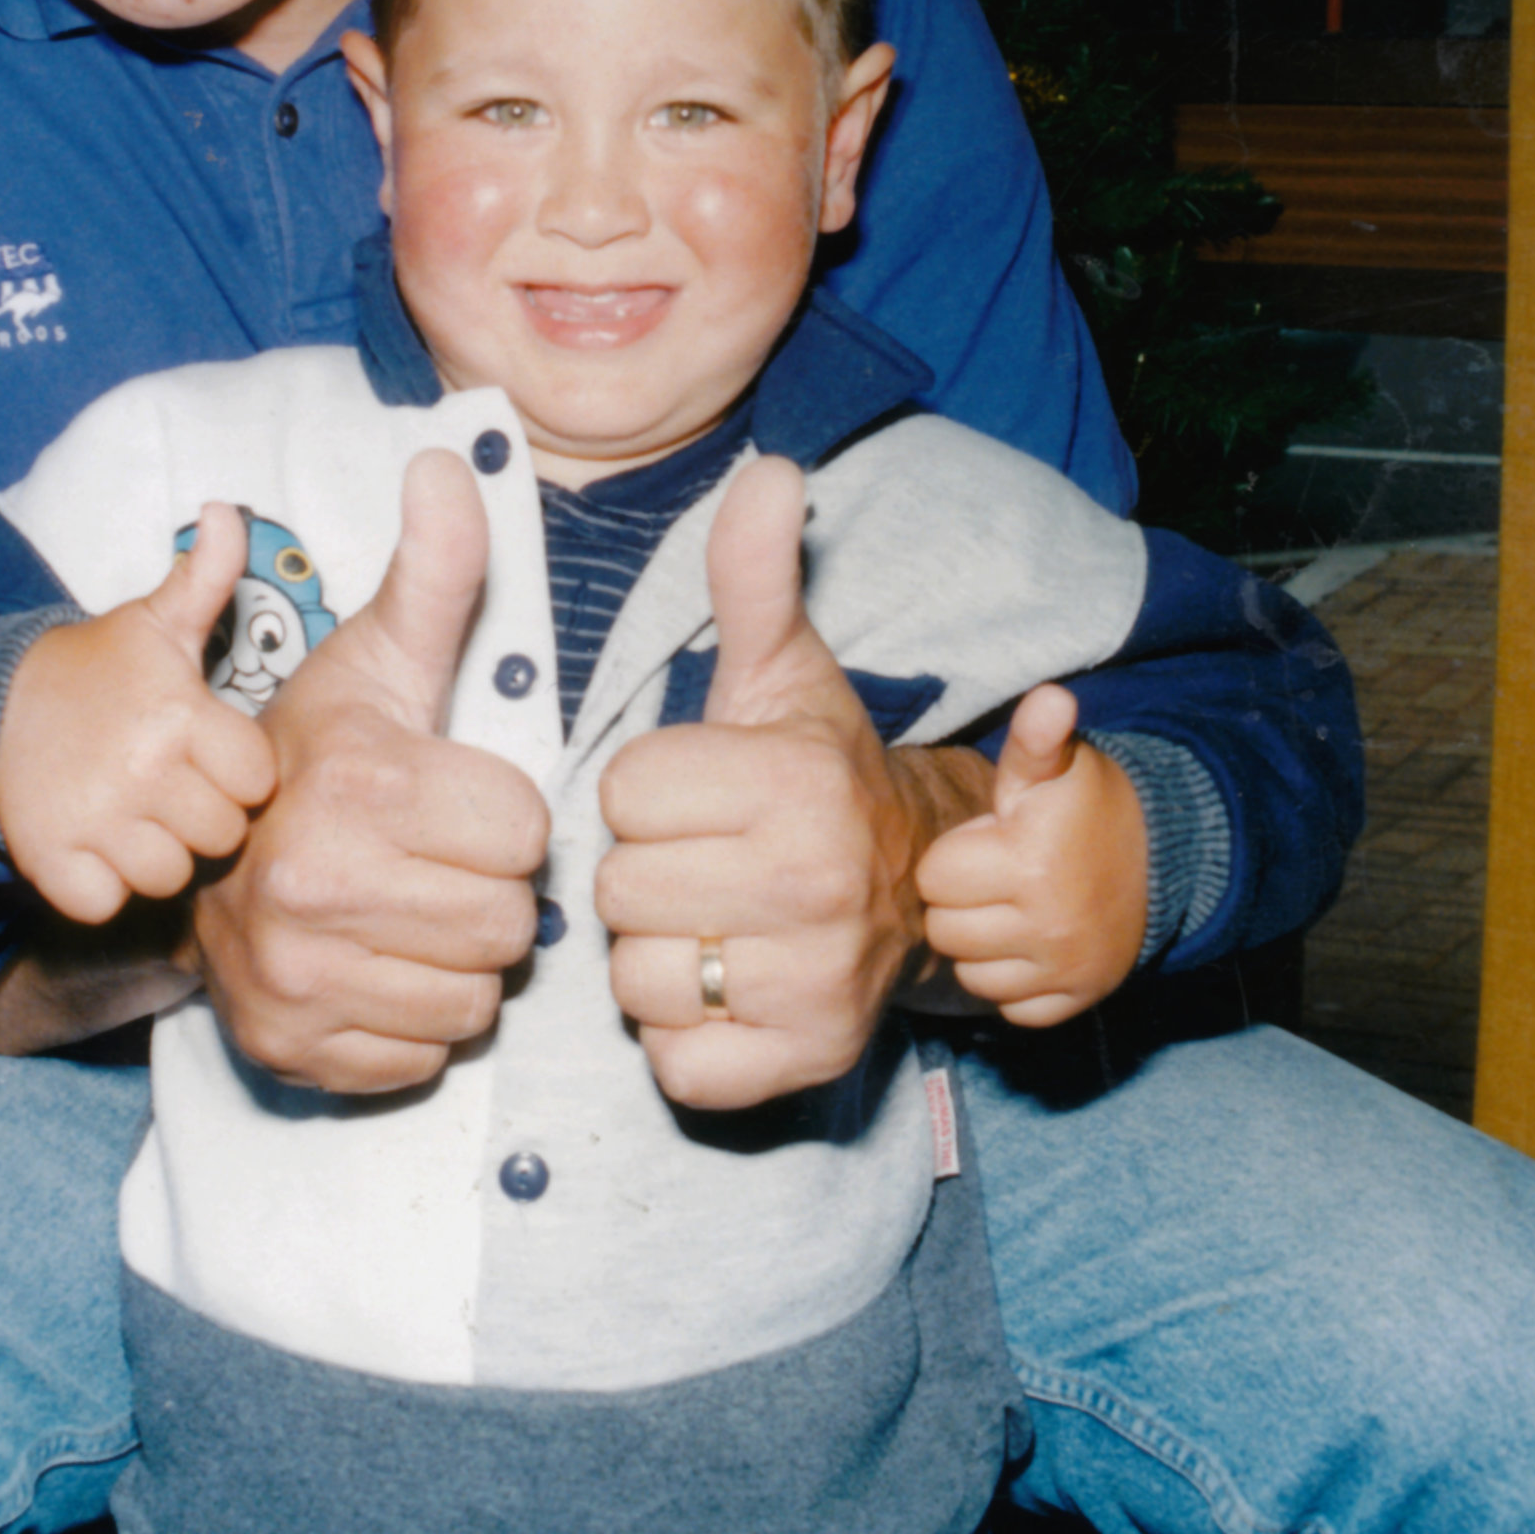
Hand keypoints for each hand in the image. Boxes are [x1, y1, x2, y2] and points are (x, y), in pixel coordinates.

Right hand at [0, 503, 277, 924]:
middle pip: (219, 835)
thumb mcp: (156, 621)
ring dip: (156, 854)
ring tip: (135, 812)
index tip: (210, 754)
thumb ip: (206, 575)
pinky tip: (96, 844)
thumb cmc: (98, 670)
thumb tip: (230, 509)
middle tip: (170, 784)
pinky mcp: (50, 861)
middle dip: (203, 816)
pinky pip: (107, 904)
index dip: (239, 772)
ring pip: (168, 877)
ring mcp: (94, 820)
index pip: (257, 780)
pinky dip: (102, 886)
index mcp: (180, 716)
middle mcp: (141, 771)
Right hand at [195, 449, 549, 1092]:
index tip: (452, 801)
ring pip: (472, 999)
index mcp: (359, 782)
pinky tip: (377, 965)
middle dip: (484, 893)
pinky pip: (422, 1059)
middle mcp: (316, 883)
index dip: (500, 818)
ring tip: (408, 909)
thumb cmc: (319, 751)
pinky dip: (411, 1022)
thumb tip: (452, 460)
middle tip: (433, 862)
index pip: (525, 836)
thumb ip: (437, 569)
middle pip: (505, 925)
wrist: (200, 853)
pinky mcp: (288, 1048)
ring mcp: (295, 976)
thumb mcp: (380, 656)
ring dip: (455, 961)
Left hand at [595, 455, 933, 1110]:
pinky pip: (677, 1063)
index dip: (646, 791)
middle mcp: (814, 885)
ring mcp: (815, 982)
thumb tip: (770, 470)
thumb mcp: (783, 669)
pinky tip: (728, 984)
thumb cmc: (818, 772)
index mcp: (796, 784)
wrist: (913, 887)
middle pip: (620, 891)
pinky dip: (687, 1037)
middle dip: (645, 873)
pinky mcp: (806, 1061)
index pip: (624, 795)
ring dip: (659, 955)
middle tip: (702, 859)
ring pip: (638, 981)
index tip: (698, 791)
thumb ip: (753, 576)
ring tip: (712, 919)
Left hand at [915, 682, 1149, 1025]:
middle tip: (993, 878)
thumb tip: (1051, 696)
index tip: (985, 843)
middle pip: (945, 932)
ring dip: (980, 947)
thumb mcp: (1055, 766)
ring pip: (972, 976)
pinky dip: (1013, 984)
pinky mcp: (1078, 998)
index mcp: (1028, 861)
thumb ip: (1036, 736)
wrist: (1159, 857)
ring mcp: (1064, 967)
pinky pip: (1012, 1009)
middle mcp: (1047, 924)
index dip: (953, 857)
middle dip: (960, 902)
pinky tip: (1027, 947)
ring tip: (1008, 910)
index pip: (935, 878)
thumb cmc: (1085, 804)